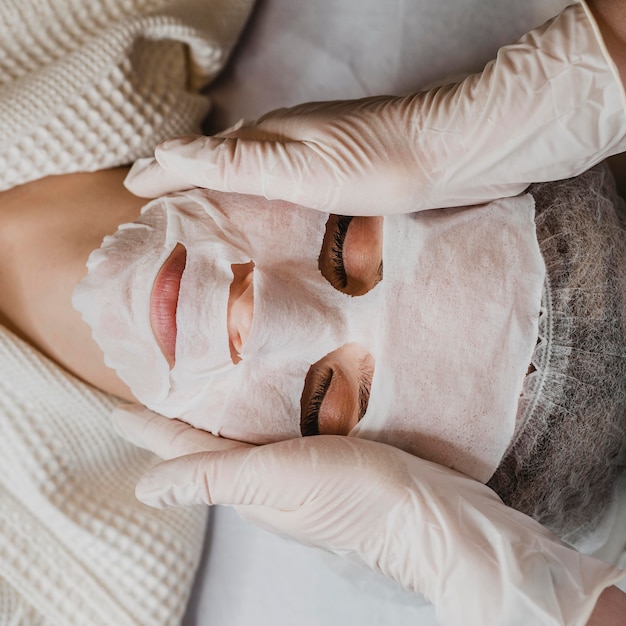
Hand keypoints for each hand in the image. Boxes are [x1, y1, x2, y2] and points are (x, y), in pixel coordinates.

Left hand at [113, 406, 622, 625]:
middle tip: (157, 376)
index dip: (149, 426)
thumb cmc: (351, 496)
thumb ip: (211, 477)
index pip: (184, 447)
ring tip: (198, 375)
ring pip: (240, 430)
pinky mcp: (323, 451)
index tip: (118, 404)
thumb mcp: (276, 482)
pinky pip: (274, 426)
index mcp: (246, 483)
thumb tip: (143, 490)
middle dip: (177, 412)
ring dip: (214, 407)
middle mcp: (263, 475)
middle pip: (207, 439)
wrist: (426, 512)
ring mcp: (293, 465)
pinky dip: (255, 407)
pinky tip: (259, 388)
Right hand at [125, 3, 625, 215]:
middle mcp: (285, 142)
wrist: (454, 154)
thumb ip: (237, 163)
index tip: (133, 195)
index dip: (163, 174)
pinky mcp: (338, 172)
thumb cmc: (378, 163)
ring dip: (221, 194)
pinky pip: (282, 186)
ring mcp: (312, 155)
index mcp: (267, 139)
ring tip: (203, 223)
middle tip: (161, 216)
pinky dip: (260, 202)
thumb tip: (167, 154)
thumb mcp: (300, 168)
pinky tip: (267, 221)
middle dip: (184, 184)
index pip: (198, 156)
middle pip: (220, 162)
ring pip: (252, 174)